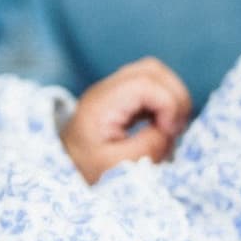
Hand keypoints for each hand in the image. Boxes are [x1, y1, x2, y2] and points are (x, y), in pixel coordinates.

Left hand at [61, 57, 192, 182]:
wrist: (66, 166)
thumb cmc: (87, 169)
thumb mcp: (117, 167)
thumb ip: (147, 147)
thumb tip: (169, 129)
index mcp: (101, 104)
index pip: (145, 83)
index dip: (168, 103)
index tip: (171, 131)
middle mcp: (106, 90)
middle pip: (152, 71)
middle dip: (174, 97)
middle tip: (174, 129)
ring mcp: (113, 90)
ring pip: (154, 75)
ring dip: (172, 98)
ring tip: (170, 128)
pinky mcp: (121, 96)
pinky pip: (151, 86)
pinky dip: (164, 102)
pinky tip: (162, 125)